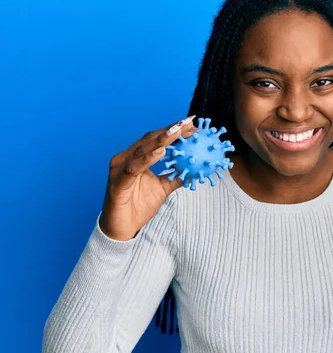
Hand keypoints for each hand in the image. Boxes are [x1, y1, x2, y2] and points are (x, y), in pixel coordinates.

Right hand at [99, 115, 197, 240]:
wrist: (122, 229)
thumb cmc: (138, 207)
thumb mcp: (162, 189)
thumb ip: (175, 177)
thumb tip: (193, 168)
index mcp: (135, 158)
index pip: (156, 139)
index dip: (173, 131)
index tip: (192, 124)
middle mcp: (125, 159)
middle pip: (149, 139)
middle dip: (170, 130)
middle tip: (188, 123)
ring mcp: (120, 169)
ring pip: (142, 150)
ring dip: (161, 139)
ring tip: (177, 131)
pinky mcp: (117, 182)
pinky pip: (134, 168)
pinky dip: (148, 159)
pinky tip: (161, 151)